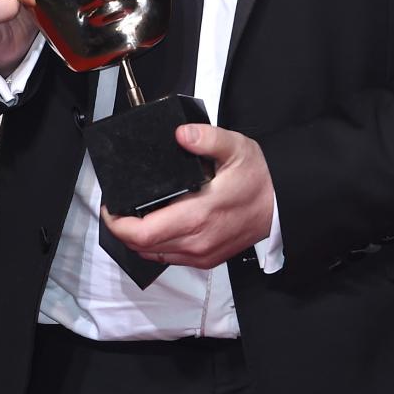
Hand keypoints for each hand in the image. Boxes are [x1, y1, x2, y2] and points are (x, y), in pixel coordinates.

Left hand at [101, 124, 274, 269]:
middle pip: (142, 246)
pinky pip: (170, 258)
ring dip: (139, 239)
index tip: (111, 207)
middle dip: (123, 229)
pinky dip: (157, 245)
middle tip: (119, 208)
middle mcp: (198, 241)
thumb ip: (207, 138)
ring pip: (154, 255)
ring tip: (136, 215)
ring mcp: (202, 254)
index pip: (144, 233)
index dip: (118, 224)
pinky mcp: (207, 259)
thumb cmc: (259, 179)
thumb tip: (182, 134)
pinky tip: (159, 224)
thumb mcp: (236, 147)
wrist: (282, 205)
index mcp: (200, 215)